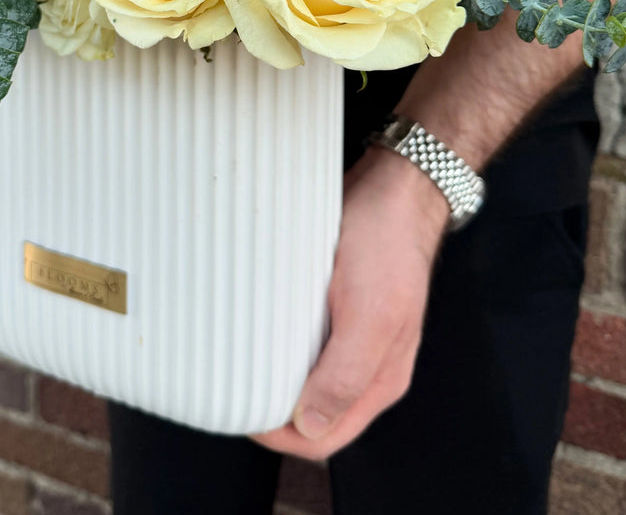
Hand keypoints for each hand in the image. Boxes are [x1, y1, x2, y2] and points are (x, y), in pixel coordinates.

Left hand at [252, 147, 448, 459]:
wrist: (393, 187)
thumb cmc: (387, 242)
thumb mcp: (370, 314)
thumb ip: (345, 375)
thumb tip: (312, 427)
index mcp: (379, 379)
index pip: (324, 438)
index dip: (280, 436)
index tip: (241, 412)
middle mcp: (365, 364)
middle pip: (311, 414)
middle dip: (271, 408)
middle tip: (232, 384)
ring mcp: (350, 335)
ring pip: (303, 377)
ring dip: (272, 374)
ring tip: (239, 357)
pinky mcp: (335, 306)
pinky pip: (301, 339)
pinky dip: (276, 340)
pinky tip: (257, 324)